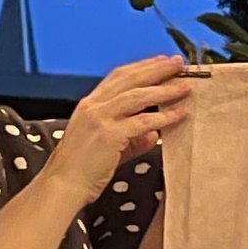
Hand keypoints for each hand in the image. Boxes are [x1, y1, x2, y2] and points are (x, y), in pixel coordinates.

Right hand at [44, 56, 192, 207]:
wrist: (63, 186)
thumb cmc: (81, 170)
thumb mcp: (108, 148)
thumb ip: (132, 140)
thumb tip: (153, 134)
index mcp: (89, 106)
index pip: (118, 78)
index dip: (141, 68)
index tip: (161, 62)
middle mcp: (93, 107)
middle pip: (129, 80)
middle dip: (156, 69)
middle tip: (178, 63)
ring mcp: (99, 119)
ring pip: (137, 96)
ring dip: (163, 89)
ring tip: (184, 86)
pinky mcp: (108, 134)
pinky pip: (143, 121)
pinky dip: (163, 117)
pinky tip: (179, 114)